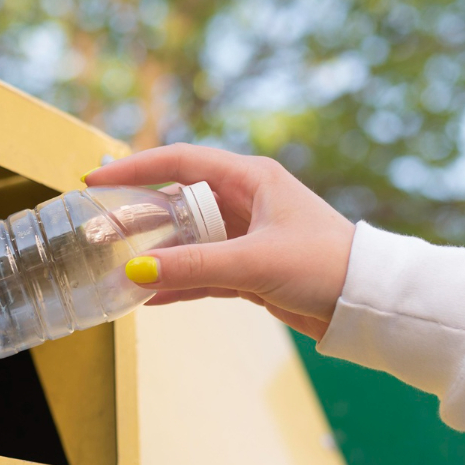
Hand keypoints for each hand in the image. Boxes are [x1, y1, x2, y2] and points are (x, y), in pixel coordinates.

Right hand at [85, 144, 355, 340]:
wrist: (367, 302)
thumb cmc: (324, 265)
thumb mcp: (255, 262)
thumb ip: (195, 266)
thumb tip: (138, 271)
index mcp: (251, 179)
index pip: (180, 162)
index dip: (136, 167)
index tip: (97, 177)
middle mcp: (246, 201)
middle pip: (178, 201)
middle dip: (139, 216)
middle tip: (100, 230)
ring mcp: (247, 236)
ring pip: (189, 240)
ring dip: (157, 255)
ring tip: (117, 269)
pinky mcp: (251, 269)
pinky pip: (203, 271)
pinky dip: (179, 282)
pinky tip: (151, 297)